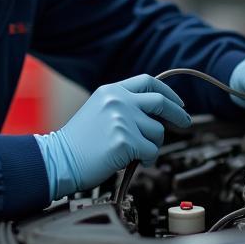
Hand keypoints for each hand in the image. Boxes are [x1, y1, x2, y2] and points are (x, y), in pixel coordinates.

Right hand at [35, 75, 192, 198]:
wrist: (59, 159)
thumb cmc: (77, 142)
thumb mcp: (99, 111)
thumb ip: (123, 106)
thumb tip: (154, 114)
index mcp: (111, 91)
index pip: (148, 82)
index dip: (167, 92)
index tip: (178, 102)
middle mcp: (118, 101)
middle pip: (160, 102)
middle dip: (178, 114)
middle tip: (185, 123)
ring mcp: (122, 120)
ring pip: (158, 131)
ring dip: (154, 145)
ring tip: (138, 153)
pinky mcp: (125, 141)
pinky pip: (151, 151)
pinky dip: (148, 159)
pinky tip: (135, 161)